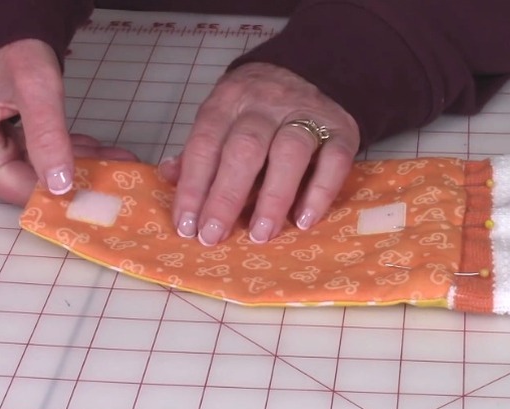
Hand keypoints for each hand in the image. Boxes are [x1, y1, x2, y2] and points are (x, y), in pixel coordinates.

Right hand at [0, 39, 135, 204]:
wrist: (8, 32)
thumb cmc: (14, 53)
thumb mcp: (36, 91)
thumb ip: (47, 137)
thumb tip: (60, 184)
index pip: (20, 188)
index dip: (63, 194)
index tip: (101, 195)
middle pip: (32, 183)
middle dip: (78, 179)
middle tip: (119, 177)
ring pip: (41, 171)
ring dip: (80, 166)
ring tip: (120, 164)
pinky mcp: (4, 144)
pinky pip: (40, 156)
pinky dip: (70, 152)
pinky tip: (102, 153)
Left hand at [161, 62, 359, 244]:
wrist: (311, 71)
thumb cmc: (257, 110)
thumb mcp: (223, 119)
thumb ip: (199, 152)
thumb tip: (169, 178)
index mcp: (229, 101)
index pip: (205, 143)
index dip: (194, 187)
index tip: (186, 225)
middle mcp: (266, 104)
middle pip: (245, 148)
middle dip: (226, 196)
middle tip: (214, 236)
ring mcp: (307, 114)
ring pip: (289, 152)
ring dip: (273, 198)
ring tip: (260, 234)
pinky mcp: (341, 130)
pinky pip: (334, 160)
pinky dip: (320, 192)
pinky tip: (304, 221)